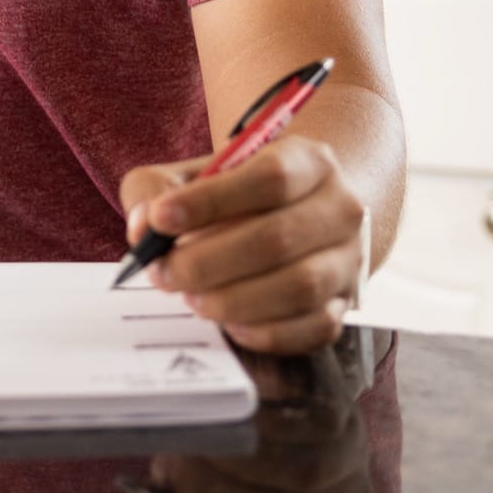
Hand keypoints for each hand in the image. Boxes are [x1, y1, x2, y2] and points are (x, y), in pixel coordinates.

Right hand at [117, 351, 372, 492]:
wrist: (277, 374)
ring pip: (301, 476)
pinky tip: (230, 405)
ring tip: (192, 437)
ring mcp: (350, 462)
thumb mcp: (207, 478)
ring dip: (237, 458)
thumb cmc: (236, 438)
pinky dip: (269, 418)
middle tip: (165, 466)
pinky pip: (316, 424)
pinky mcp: (348, 414)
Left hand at [119, 137, 364, 352]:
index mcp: (310, 161)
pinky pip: (313, 328)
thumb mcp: (195, 174)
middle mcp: (341, 208)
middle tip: (163, 272)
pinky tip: (228, 322)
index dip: (211, 201)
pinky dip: (265, 331)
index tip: (160, 218)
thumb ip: (156, 190)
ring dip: (233, 299)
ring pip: (298, 287)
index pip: (270, 178)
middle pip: (278, 238)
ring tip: (190, 296)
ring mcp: (348, 260)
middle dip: (207, 261)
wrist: (301, 213)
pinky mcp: (346, 304)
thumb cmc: (237, 194)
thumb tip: (144, 229)